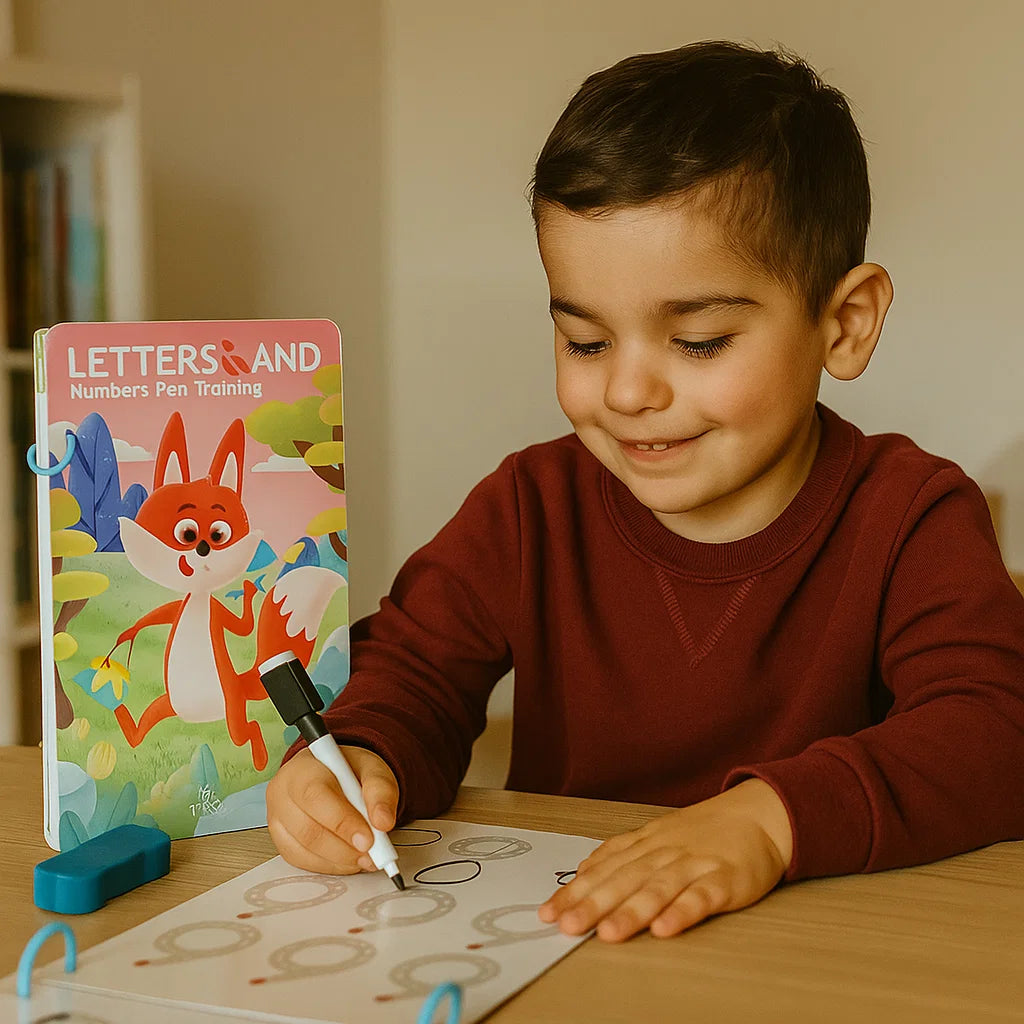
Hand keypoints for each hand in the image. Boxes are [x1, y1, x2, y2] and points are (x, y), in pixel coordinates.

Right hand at [266, 746, 400, 874]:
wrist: (336, 774)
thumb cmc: (348, 770)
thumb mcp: (372, 769)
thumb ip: (380, 791)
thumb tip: (383, 821)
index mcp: (302, 768)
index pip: (315, 797)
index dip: (342, 822)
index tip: (368, 839)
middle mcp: (282, 794)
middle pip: (308, 830)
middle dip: (344, 848)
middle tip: (372, 854)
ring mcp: (277, 820)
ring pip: (304, 850)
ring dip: (339, 860)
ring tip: (365, 857)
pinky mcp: (282, 842)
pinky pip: (303, 863)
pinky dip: (330, 866)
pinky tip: (349, 859)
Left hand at [538, 779, 792, 941]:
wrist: (760, 815)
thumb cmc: (706, 832)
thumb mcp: (658, 835)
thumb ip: (622, 852)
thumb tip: (584, 870)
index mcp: (646, 843)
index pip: (603, 868)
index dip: (575, 890)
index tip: (548, 911)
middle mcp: (664, 852)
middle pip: (624, 879)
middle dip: (593, 903)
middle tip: (567, 926)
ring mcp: (694, 865)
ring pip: (658, 889)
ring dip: (632, 912)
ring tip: (607, 934)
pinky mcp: (724, 880)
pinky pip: (700, 897)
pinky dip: (682, 912)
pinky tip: (665, 929)